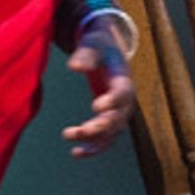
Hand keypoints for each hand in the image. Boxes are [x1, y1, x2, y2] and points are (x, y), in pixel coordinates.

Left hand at [63, 30, 135, 156]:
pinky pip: (105, 139)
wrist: (106, 49)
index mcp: (123, 78)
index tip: (96, 106)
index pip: (123, 92)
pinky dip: (92, 147)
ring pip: (112, 133)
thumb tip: (74, 66)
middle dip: (100, 126)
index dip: (112, 101)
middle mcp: (125, 98)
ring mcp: (119, 111)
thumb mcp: (92, 42)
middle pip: (118, 118)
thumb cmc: (98, 44)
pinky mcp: (109, 118)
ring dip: (94, 141)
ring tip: (69, 137)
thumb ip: (85, 53)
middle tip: (80, 130)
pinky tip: (75, 152)